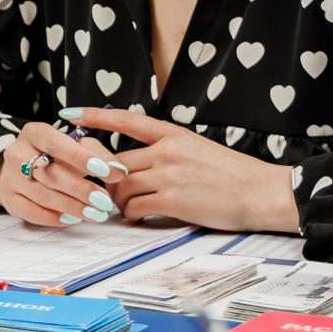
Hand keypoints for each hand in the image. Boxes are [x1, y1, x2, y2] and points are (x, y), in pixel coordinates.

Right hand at [0, 122, 125, 225]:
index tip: (106, 171)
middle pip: (50, 173)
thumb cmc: (55, 155)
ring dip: (72, 207)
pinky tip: (72, 219)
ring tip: (96, 214)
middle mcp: (17, 152)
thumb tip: (119, 171)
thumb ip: (99, 154)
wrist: (20, 168)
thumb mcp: (77, 145)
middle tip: (104, 201)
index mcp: (34, 133)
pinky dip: (54, 217)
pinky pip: (31, 212)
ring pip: (43, 195)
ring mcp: (9, 177)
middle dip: (81, 189)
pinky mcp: (9, 199)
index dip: (81, 158)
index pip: (56, 143)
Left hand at [70, 108, 298, 233]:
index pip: (125, 120)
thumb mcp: (198, 148)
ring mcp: (169, 174)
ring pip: (121, 186)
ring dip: (117, 200)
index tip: (71, 113)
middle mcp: (167, 151)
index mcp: (173, 134)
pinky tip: (139, 218)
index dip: (95, 116)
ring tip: (126, 208)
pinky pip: (135, 208)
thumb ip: (168, 150)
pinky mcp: (173, 200)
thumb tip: (142, 160)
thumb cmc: (233, 174)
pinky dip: (132, 215)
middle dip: (105, 179)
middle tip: (105, 191)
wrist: (261, 192)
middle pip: (116, 162)